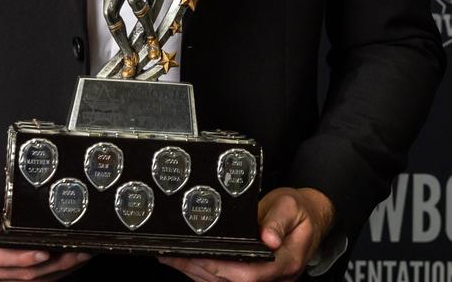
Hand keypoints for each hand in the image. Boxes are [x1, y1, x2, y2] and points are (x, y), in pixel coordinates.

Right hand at [0, 180, 91, 280]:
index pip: (0, 257)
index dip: (25, 257)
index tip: (46, 252)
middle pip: (18, 273)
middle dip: (51, 265)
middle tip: (76, 253)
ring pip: (24, 280)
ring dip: (54, 271)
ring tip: (77, 257)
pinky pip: (22, 278)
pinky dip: (45, 273)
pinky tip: (62, 264)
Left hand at [159, 187, 334, 281]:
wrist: (310, 217)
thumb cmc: (299, 210)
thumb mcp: (290, 206)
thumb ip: (278, 220)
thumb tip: (267, 238)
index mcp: (286, 260)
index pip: (252, 274)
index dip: (225, 269)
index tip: (202, 258)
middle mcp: (274, 275)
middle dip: (201, 270)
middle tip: (174, 255)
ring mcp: (264, 278)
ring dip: (197, 273)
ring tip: (172, 258)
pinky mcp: (254, 273)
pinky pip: (227, 278)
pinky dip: (205, 272)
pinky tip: (188, 262)